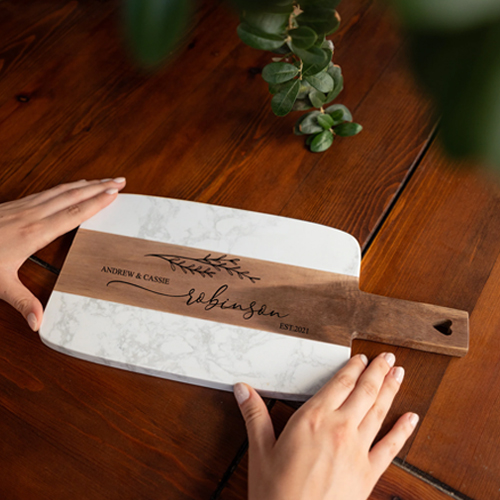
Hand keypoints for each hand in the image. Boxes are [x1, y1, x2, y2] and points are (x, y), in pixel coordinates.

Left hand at [0, 178, 125, 330]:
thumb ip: (22, 301)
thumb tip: (39, 322)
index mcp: (35, 232)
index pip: (73, 214)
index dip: (96, 204)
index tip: (114, 194)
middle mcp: (33, 215)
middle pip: (73, 196)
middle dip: (99, 187)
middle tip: (121, 181)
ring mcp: (24, 207)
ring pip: (62, 190)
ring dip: (86, 184)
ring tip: (105, 181)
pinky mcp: (16, 205)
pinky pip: (49, 191)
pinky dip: (67, 186)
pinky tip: (72, 186)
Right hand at [234, 352, 417, 499]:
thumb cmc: (275, 493)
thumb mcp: (260, 451)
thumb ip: (255, 415)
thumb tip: (242, 388)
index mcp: (312, 419)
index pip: (338, 384)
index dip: (352, 368)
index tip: (361, 358)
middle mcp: (338, 429)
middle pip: (363, 392)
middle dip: (377, 372)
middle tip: (387, 356)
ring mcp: (357, 451)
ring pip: (378, 412)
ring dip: (390, 390)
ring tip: (399, 373)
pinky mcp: (368, 473)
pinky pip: (390, 447)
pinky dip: (402, 431)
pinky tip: (412, 418)